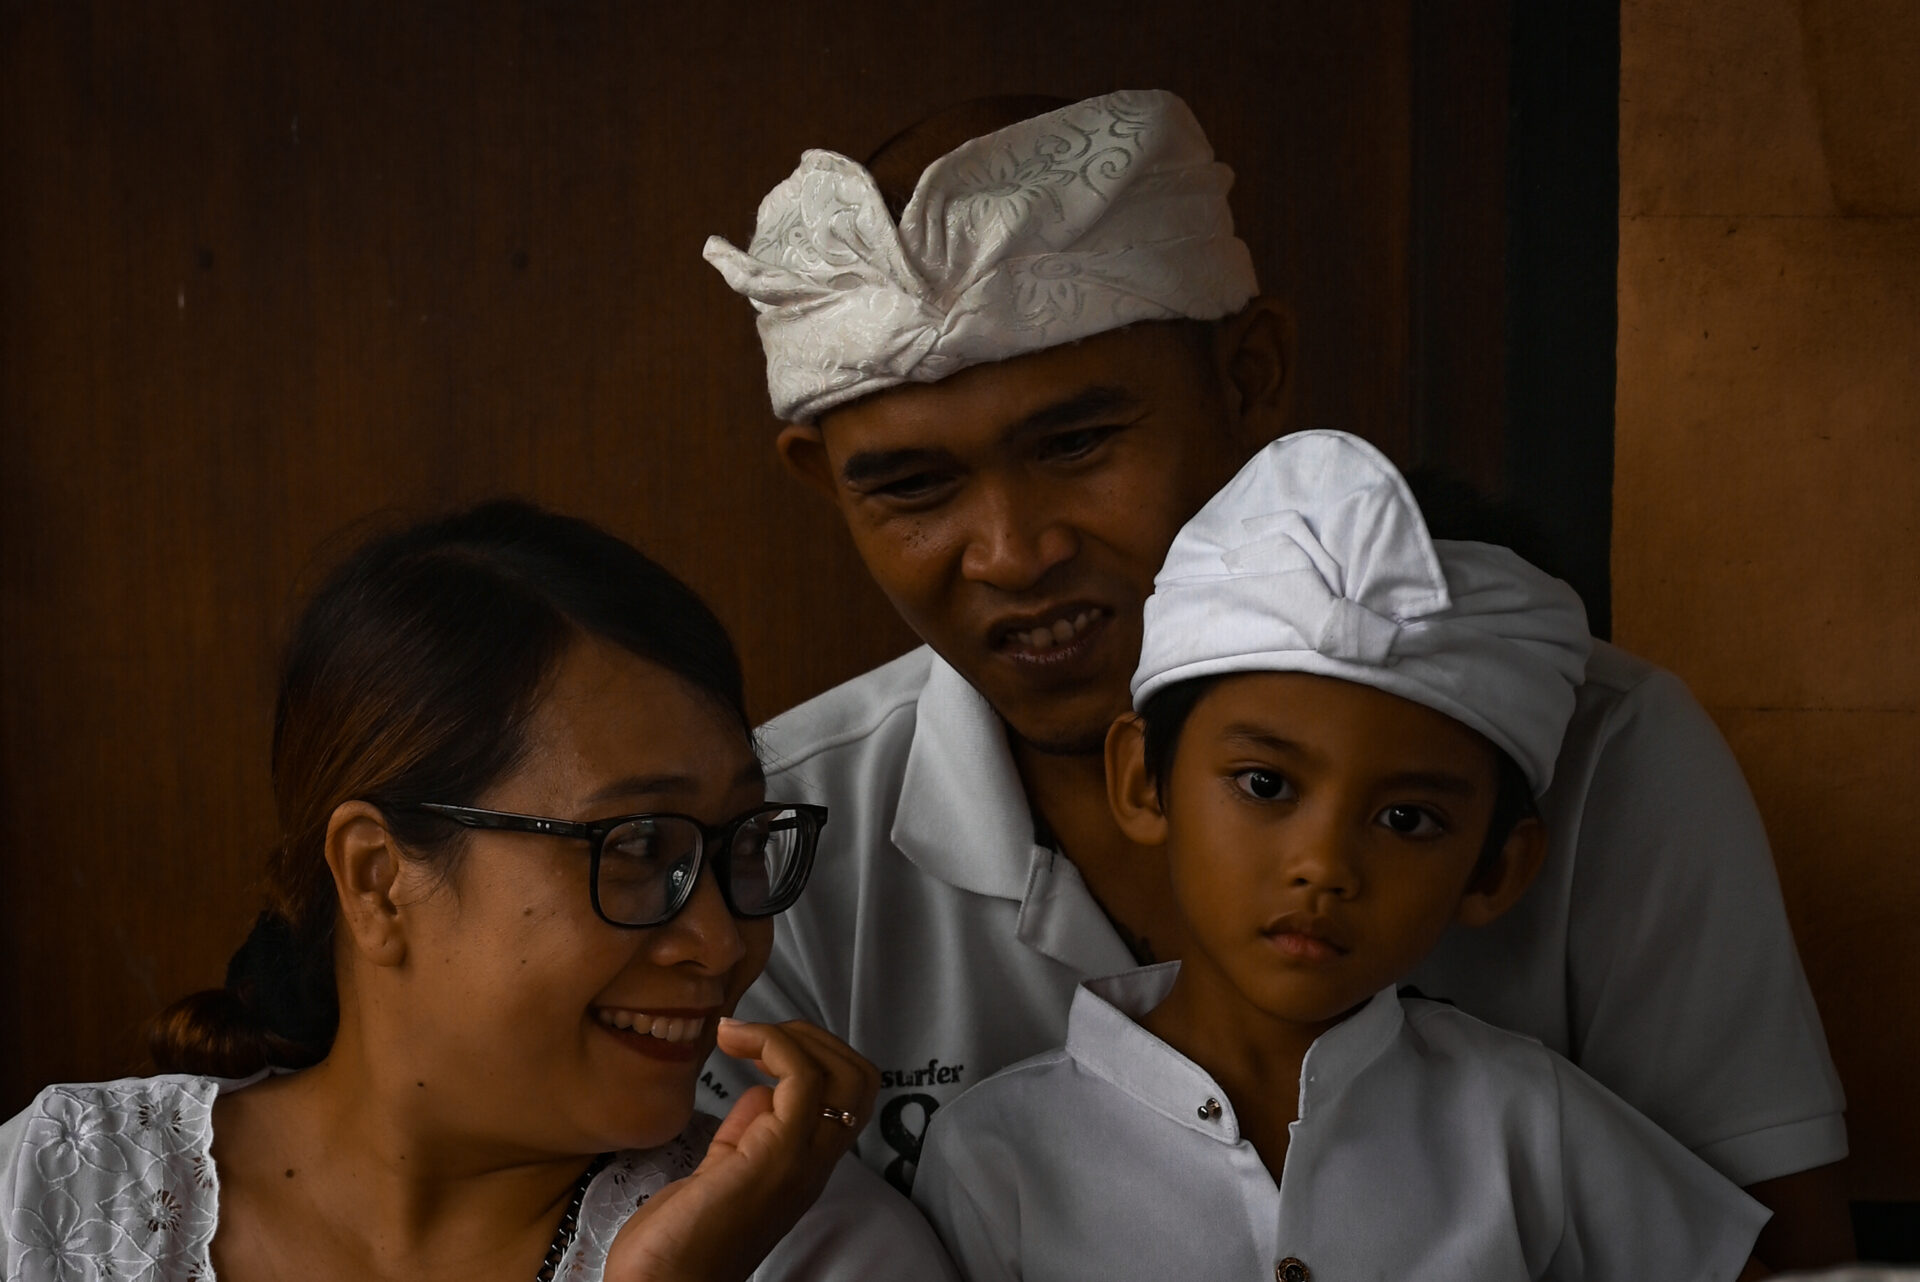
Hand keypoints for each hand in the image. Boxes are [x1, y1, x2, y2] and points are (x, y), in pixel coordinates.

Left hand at [604, 1018, 878, 1281]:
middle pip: (861, 1080)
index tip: (759, 1043)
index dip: (815, 1053)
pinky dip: (772, 1043)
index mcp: (803, 1166)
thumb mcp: (718, 1171)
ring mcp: (801, 1162)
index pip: (848, 1095)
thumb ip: (746, 1131)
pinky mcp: (776, 1157)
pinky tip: (731, 1040)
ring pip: (846, 1075)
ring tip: (742, 1034)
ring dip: (793, 1035)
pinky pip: (802, 1079)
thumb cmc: (676, 1241)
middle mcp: (814, 1165)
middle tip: (758, 1033)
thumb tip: (761, 1091)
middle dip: (814, 1037)